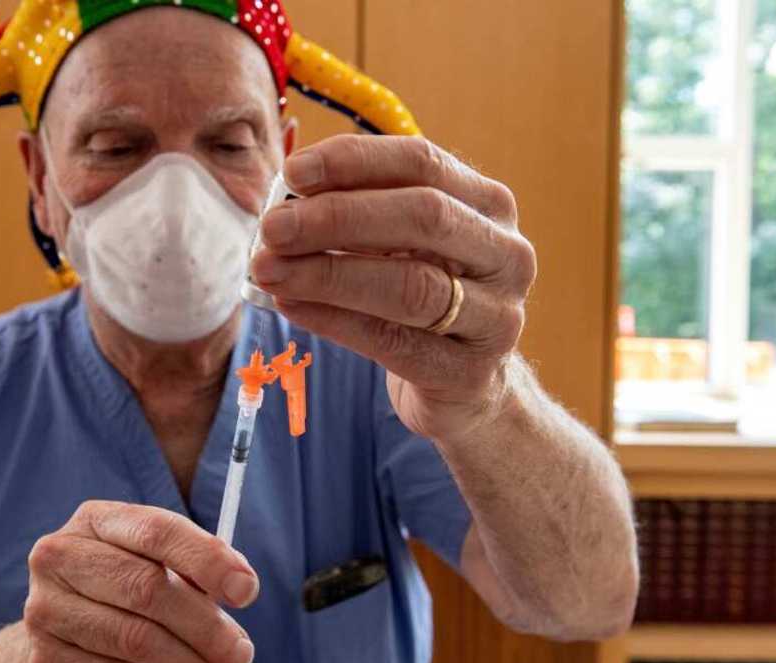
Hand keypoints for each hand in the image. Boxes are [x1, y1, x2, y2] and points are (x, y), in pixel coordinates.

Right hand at [21, 501, 259, 662]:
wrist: (59, 642)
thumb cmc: (120, 592)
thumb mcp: (154, 563)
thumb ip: (195, 567)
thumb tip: (241, 584)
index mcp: (94, 520)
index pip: (156, 531)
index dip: (207, 559)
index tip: (247, 590)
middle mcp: (60, 558)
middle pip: (147, 589)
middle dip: (206, 625)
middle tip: (242, 651)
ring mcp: (46, 611)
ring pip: (137, 640)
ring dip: (192, 661)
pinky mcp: (48, 662)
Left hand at [250, 135, 536, 441]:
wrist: (465, 387)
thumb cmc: (422, 299)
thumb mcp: (402, 246)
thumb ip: (358, 214)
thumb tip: (284, 195)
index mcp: (488, 206)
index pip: (422, 162)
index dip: (354, 162)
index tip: (293, 172)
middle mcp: (506, 255)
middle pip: (423, 217)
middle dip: (338, 217)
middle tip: (272, 228)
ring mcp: (497, 317)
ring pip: (411, 286)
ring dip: (328, 275)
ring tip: (269, 270)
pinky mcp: (469, 374)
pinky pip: (394, 342)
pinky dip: (334, 321)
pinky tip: (291, 306)